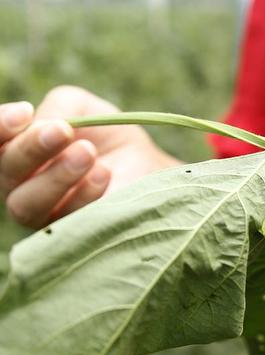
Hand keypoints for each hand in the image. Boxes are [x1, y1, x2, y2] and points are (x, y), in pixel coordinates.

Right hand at [0, 85, 179, 227]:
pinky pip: (65, 221)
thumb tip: (42, 125)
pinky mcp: (71, 234)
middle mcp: (20, 185)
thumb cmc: (107, 136)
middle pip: (5, 173)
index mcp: (17, 151)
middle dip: (31, 149)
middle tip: (63, 131)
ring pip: (25, 205)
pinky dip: (83, 195)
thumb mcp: (84, 109)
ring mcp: (43, 214)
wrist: (147, 166)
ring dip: (55, 176)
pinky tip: (103, 173)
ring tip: (87, 153)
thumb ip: (59, 108)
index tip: (25, 112)